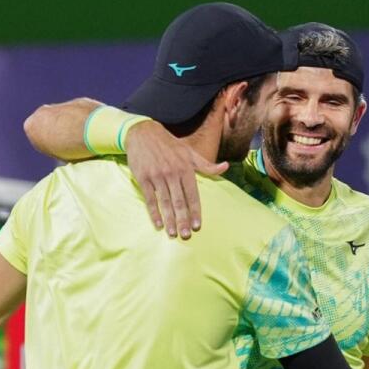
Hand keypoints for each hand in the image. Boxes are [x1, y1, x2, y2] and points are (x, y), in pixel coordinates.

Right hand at [125, 120, 226, 238]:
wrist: (143, 132)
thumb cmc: (169, 145)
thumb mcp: (189, 152)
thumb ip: (206, 164)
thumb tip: (225, 167)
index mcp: (185, 168)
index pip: (192, 194)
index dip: (195, 211)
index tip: (198, 225)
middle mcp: (172, 173)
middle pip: (179, 201)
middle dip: (183, 220)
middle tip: (187, 235)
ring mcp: (157, 176)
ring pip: (165, 202)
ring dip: (169, 219)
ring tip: (173, 234)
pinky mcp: (143, 177)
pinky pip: (150, 198)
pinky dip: (154, 212)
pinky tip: (158, 224)